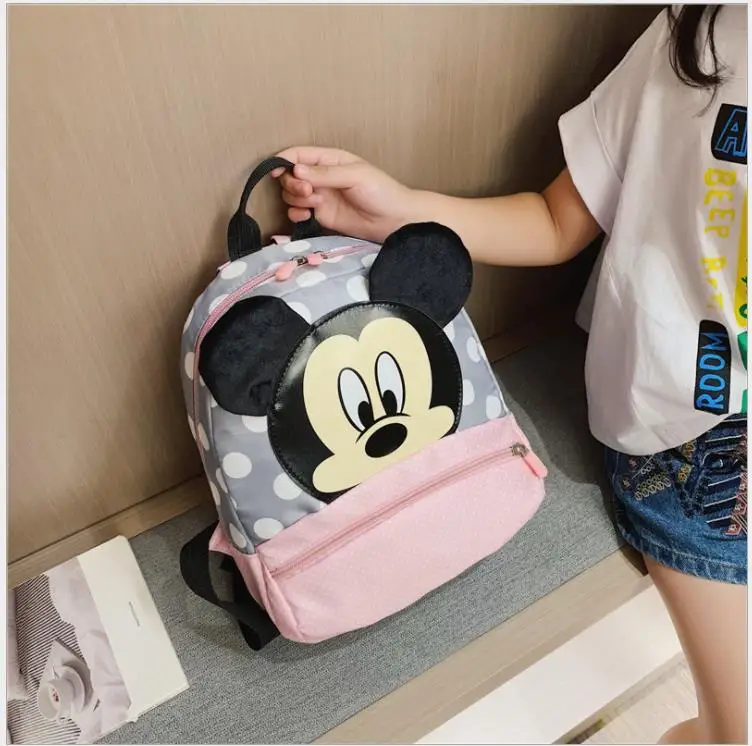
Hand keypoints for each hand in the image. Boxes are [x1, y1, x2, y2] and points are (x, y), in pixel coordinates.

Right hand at [273, 147, 414, 242]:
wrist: (394, 221)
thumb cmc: (381, 191)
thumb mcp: (355, 176)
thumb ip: (325, 173)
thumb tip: (296, 170)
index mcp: (329, 159)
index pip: (297, 154)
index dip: (282, 161)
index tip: (276, 172)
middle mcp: (320, 176)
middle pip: (290, 176)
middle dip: (292, 184)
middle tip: (308, 193)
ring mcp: (319, 196)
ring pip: (291, 195)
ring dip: (296, 200)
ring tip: (315, 204)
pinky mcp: (320, 215)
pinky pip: (297, 212)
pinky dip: (296, 214)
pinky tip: (307, 216)